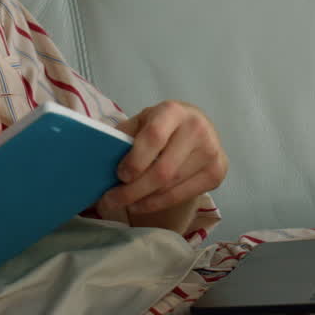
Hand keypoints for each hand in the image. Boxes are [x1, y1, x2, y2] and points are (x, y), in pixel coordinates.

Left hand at [102, 100, 227, 214]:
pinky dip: (157, 204)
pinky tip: (141, 204)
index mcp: (173, 111)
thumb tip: (98, 156)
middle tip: (109, 201)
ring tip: (122, 203)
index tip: (119, 175)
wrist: (198, 128)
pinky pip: (182, 195)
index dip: (135, 160)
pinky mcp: (217, 172)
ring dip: (142, 199)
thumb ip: (124, 136)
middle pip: (163, 169)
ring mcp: (211, 152)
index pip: (154, 137)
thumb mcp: (142, 121)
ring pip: (170, 186)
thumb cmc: (162, 125)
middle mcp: (197, 129)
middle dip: (133, 190)